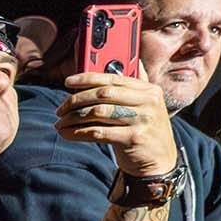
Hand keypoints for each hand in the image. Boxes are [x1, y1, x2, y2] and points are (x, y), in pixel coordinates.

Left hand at [58, 72, 178, 179]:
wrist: (160, 161)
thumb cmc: (146, 131)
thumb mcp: (147, 106)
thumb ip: (136, 87)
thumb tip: (132, 60)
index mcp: (150, 90)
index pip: (113, 79)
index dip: (88, 78)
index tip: (68, 82)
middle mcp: (149, 102)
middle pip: (103, 94)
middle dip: (76, 100)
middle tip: (61, 108)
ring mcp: (142, 120)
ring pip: (98, 112)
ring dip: (73, 118)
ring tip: (61, 123)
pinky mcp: (134, 138)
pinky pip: (98, 132)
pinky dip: (78, 133)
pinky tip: (67, 134)